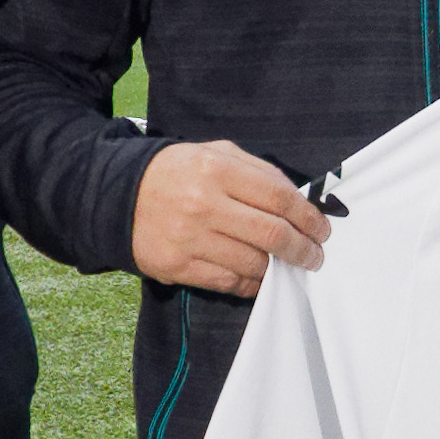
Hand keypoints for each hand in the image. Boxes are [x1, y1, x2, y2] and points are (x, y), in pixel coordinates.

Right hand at [131, 139, 327, 296]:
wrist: (117, 195)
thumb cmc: (177, 173)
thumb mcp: (215, 154)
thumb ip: (258, 171)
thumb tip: (298, 199)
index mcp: (216, 169)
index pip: (279, 197)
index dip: (308, 217)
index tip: (321, 229)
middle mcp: (204, 204)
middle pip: (272, 234)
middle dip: (302, 249)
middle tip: (314, 256)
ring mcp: (189, 238)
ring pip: (253, 263)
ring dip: (277, 269)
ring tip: (286, 266)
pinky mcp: (177, 266)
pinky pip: (228, 282)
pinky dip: (251, 284)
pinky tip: (259, 278)